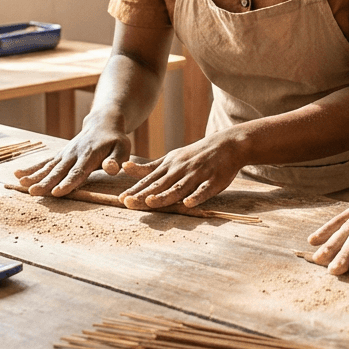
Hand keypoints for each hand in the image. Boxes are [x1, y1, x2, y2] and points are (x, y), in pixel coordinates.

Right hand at [13, 113, 130, 196]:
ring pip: (48, 167)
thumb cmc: (115, 140)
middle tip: (34, 192)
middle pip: (59, 171)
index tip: (57, 192)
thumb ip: (116, 159)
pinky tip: (18, 175)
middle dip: (46, 182)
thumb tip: (112, 169)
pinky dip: (31, 168)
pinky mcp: (59, 155)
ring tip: (21, 185)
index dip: (67, 183)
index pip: (78, 172)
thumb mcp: (123, 148)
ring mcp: (64, 154)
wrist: (102, 123)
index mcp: (90, 156)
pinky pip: (44, 162)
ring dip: (34, 176)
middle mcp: (74, 155)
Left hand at [118, 131, 245, 208]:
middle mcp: (181, 170)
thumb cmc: (195, 155)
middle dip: (143, 194)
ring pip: (179, 188)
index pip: (149, 180)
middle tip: (128, 203)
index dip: (135, 190)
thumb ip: (149, 167)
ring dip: (165, 196)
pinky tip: (188, 203)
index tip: (121, 199)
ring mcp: (197, 175)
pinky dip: (197, 196)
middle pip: (160, 185)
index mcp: (169, 165)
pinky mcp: (214, 181)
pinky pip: (204, 190)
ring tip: (151, 203)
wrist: (227, 144)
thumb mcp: (171, 158)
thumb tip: (125, 168)